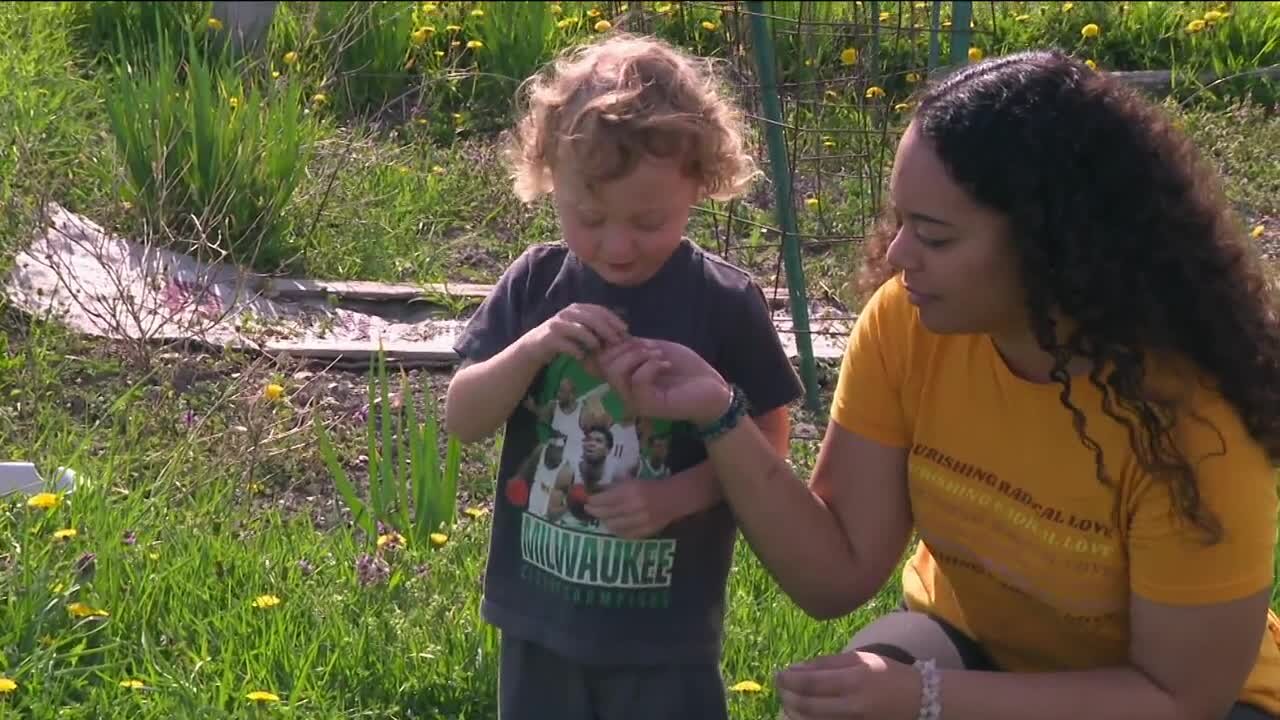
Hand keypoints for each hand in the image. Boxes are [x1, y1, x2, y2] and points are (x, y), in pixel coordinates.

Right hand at [524, 304, 627, 367]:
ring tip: (599, 348)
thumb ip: (596, 328)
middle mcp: (567, 313)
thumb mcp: (581, 328)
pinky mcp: (549, 338)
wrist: (536, 345)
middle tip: (616, 341)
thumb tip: (622, 333)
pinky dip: (576, 350)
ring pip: (579, 329)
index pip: (599, 310)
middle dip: (607, 330)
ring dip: (592, 339)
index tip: (625, 330)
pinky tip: (582, 356)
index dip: (613, 319)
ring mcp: (557, 325)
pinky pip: (566, 344)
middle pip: (591, 318)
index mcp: (577, 308)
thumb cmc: (564, 338)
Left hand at [585, 476, 672, 538]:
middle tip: (589, 509)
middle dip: (594, 511)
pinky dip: (617, 530)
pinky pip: (624, 534)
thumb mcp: (633, 481)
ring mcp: (639, 521)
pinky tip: (614, 525)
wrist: (673, 498)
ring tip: (602, 517)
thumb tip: (599, 491)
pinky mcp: (644, 532)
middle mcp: (633, 507)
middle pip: (605, 513)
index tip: (587, 500)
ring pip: (613, 526)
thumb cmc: (652, 486)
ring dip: (605, 521)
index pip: (604, 499)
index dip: (593, 501)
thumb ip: (617, 487)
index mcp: (629, 491)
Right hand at [596, 338, 731, 424]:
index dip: (610, 341)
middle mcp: (624, 390)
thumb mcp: (656, 350)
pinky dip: (651, 365)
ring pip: (615, 373)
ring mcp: (634, 400)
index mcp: (625, 376)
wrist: (712, 389)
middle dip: (626, 347)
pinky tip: (666, 365)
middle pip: (602, 364)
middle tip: (651, 347)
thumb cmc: (686, 370)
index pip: (598, 359)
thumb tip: (613, 336)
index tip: (632, 335)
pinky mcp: (647, 405)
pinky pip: (637, 380)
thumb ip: (634, 346)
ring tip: (658, 355)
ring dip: (637, 355)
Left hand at [776, 651, 921, 719]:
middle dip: (786, 696)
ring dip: (793, 712)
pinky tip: (805, 713)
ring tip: (789, 701)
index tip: (778, 675)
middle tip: (780, 688)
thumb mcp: (861, 659)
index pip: (809, 683)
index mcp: (854, 680)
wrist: (922, 701)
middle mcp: (853, 706)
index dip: (787, 680)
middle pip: (806, 706)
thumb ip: (827, 663)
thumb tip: (795, 669)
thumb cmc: (889, 675)